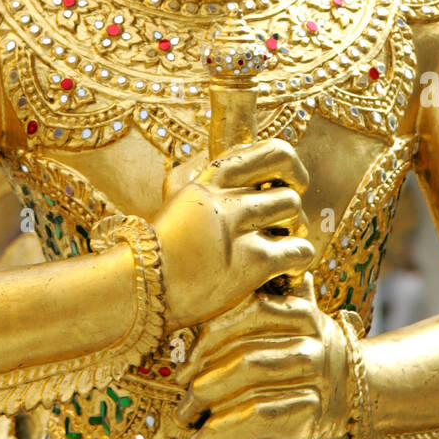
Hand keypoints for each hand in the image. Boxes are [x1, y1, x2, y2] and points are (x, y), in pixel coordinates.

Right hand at [153, 138, 313, 328]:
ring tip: (282, 254)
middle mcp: (225, 198)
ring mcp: (237, 228)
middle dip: (291, 212)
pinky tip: (288, 274)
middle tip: (286, 227)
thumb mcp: (184, 203)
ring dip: (295, 235)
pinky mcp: (250, 263)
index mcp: (210, 178)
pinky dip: (300, 263)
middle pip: (289, 190)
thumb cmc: (162, 251)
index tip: (289, 184)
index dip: (292, 168)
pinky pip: (299, 251)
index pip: (274, 151)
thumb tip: (250, 166)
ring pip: (294, 215)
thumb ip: (215, 185)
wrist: (138, 287)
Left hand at [174, 274, 350, 438]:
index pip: (244, 316)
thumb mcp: (305, 320)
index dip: (207, 341)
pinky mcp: (310, 411)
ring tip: (186, 418)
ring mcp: (312, 376)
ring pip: (248, 387)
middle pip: (243, 355)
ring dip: (208, 406)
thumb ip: (279, 299)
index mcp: (299, 312)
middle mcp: (308, 341)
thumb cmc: (319, 353)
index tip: (185, 366)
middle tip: (182, 398)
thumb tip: (274, 268)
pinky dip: (220, 435)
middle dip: (204, 379)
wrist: (364, 391)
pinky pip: (255, 419)